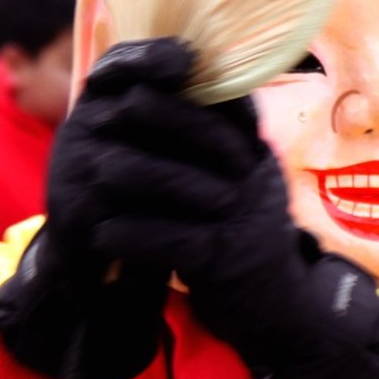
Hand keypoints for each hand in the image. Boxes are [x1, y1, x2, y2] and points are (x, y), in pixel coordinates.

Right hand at [0, 39, 215, 378]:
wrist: (91, 254)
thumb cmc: (138, 188)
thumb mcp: (155, 143)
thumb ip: (183, 112)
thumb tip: (240, 90)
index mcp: (99, 101)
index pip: (117, 63)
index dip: (151, 56)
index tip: (189, 61)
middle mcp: (80, 127)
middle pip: (136, 108)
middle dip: (196, 127)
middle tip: (245, 155)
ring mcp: (71, 171)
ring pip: (129, 165)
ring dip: (185, 182)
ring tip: (229, 199)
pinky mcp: (74, 216)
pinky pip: (119, 216)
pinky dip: (166, 223)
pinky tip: (202, 231)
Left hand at [48, 47, 378, 378]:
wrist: (283, 312)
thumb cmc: (245, 237)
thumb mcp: (246, 183)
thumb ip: (219, 144)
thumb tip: (178, 88)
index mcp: (258, 157)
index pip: (234, 105)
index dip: (194, 82)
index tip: (156, 65)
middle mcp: (258, 183)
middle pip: (211, 136)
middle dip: (162, 114)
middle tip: (116, 105)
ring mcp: (244, 223)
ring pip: (186, 185)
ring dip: (136, 173)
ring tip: (96, 170)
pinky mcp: (225, 264)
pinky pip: (172, 242)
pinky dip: (133, 235)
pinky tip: (102, 232)